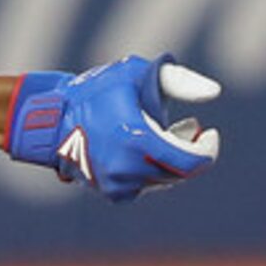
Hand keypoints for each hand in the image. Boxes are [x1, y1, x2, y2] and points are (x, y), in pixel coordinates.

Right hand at [5, 56, 221, 203]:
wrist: (52, 118)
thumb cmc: (97, 90)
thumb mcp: (137, 73)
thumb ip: (179, 80)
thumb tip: (213, 93)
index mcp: (138, 141)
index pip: (190, 162)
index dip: (207, 150)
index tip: (209, 132)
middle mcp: (129, 169)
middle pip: (179, 171)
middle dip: (189, 150)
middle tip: (190, 127)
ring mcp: (118, 184)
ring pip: (163, 179)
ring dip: (170, 159)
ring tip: (166, 132)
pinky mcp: (111, 192)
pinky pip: (145, 185)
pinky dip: (151, 169)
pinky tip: (145, 150)